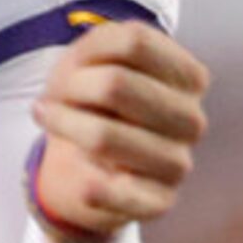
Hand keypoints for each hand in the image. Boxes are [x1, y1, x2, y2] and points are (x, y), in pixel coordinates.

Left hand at [31, 19, 209, 242]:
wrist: (89, 161)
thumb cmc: (93, 97)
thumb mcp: (92, 57)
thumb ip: (102, 45)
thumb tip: (107, 80)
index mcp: (188, 77)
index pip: (135, 41)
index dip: (91, 49)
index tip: (73, 65)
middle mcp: (192, 120)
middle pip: (116, 84)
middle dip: (70, 87)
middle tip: (50, 97)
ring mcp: (178, 163)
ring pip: (103, 136)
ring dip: (64, 126)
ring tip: (50, 122)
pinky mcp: (159, 201)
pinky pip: (121, 193)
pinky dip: (93, 187)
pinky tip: (82, 178)